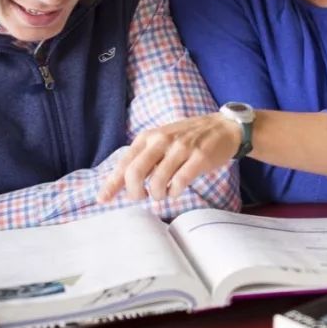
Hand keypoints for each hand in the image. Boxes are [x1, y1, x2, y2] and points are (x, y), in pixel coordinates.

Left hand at [98, 114, 239, 202]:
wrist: (224, 127)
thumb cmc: (189, 137)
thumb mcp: (162, 140)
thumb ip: (145, 158)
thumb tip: (122, 183)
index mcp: (149, 136)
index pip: (124, 162)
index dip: (112, 184)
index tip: (102, 200)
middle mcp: (162, 140)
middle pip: (135, 172)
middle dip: (134, 192)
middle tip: (141, 197)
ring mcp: (182, 148)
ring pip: (157, 181)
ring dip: (157, 195)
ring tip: (162, 194)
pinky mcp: (199, 158)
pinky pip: (179, 183)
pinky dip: (174, 192)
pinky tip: (176, 190)